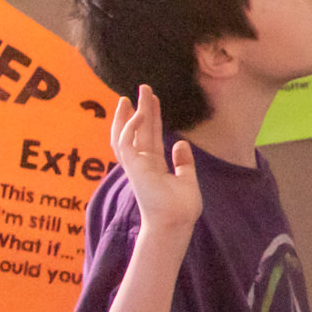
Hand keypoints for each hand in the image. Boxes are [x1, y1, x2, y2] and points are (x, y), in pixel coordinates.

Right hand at [109, 87, 198, 233]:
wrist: (176, 223)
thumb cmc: (180, 208)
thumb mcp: (186, 179)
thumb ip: (183, 162)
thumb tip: (180, 144)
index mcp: (153, 165)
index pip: (150, 135)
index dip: (150, 117)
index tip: (151, 99)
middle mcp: (142, 163)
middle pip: (138, 131)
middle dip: (139, 109)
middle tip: (141, 89)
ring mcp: (136, 166)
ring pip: (125, 135)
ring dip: (127, 116)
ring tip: (130, 96)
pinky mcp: (134, 168)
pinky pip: (126, 144)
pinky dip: (130, 129)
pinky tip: (137, 115)